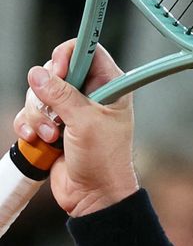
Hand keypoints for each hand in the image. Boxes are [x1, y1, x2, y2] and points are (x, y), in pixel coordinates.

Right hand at [12, 39, 137, 216]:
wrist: (94, 195)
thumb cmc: (103, 161)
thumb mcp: (85, 123)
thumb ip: (61, 95)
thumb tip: (38, 74)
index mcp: (110, 87)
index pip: (88, 51)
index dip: (68, 55)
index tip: (60, 71)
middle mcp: (90, 95)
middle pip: (54, 70)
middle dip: (47, 94)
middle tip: (57, 115)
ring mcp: (70, 110)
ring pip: (38, 93)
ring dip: (39, 116)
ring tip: (53, 136)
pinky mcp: (53, 125)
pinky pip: (29, 113)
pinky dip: (29, 126)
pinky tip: (39, 141)